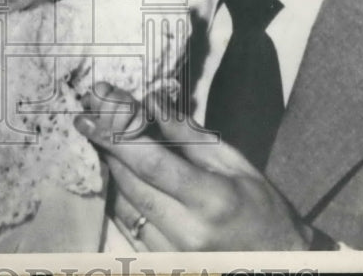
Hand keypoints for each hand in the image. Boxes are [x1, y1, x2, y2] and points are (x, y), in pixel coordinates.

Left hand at [74, 83, 312, 250]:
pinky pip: (127, 222)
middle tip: (86, 114)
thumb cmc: (260, 208)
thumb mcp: (234, 163)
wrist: (276, 263)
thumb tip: (151, 102)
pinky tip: (114, 170)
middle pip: (129, 182)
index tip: (98, 103)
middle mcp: (185, 231)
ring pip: (122, 203)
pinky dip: (118, 192)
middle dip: (105, 143)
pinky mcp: (160, 260)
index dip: (119, 132)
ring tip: (96, 135)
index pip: (151, 163)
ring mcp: (170, 252)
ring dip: (108, 166)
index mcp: (211, 200)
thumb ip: (188, 135)